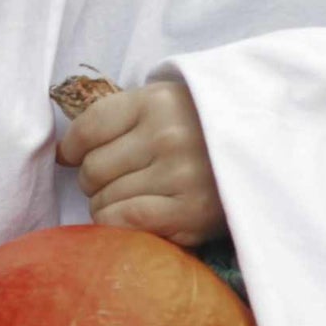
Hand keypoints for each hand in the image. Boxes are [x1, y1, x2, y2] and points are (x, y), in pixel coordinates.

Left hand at [55, 80, 227, 249]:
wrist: (263, 154)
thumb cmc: (201, 130)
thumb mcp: (166, 104)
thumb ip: (119, 117)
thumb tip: (61, 153)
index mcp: (158, 101)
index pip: (88, 128)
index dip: (71, 148)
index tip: (73, 157)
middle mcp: (167, 135)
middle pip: (92, 169)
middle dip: (95, 180)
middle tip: (117, 179)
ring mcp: (179, 175)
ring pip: (103, 201)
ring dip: (107, 205)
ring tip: (133, 197)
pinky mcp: (189, 212)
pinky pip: (124, 223)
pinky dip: (117, 224)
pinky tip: (131, 217)